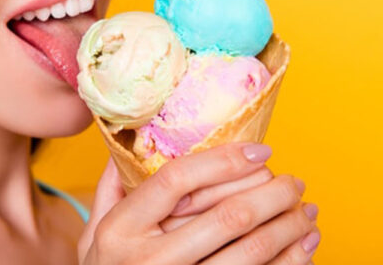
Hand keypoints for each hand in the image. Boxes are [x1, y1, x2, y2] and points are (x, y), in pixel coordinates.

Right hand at [78, 144, 319, 264]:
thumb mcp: (94, 233)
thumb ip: (109, 190)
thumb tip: (124, 148)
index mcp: (121, 230)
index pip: (176, 180)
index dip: (222, 160)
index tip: (258, 150)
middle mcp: (150, 260)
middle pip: (226, 216)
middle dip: (271, 192)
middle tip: (293, 180)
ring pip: (250, 251)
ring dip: (288, 226)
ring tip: (305, 209)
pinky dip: (289, 262)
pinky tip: (304, 246)